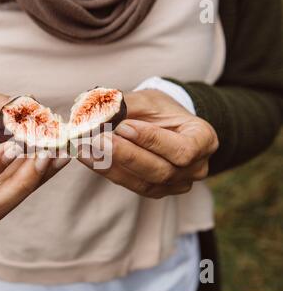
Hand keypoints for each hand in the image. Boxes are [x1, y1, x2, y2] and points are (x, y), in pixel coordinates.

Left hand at [78, 90, 218, 198]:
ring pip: (144, 183)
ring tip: (87, 148)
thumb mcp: (149, 100)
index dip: (152, 140)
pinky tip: (88, 157)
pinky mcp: (156, 191)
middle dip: (126, 155)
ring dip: (112, 166)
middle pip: (162, 171)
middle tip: (98, 139)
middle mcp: (196, 168)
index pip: (183, 150)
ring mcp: (177, 184)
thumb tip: (94, 107)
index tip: (123, 126)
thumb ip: (125, 104)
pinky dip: (108, 170)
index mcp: (204, 140)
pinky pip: (131, 185)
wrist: (164, 124)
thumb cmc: (161, 110)